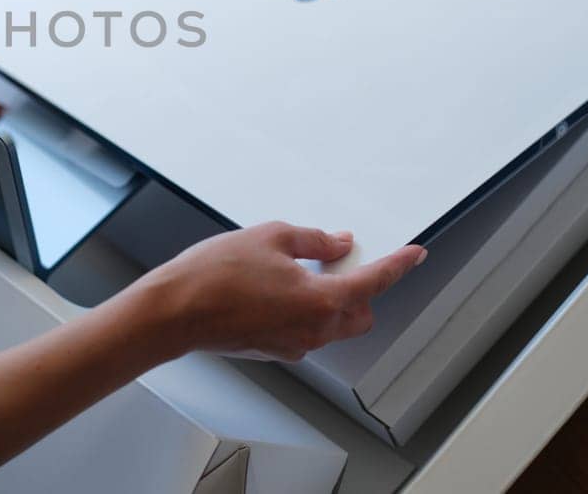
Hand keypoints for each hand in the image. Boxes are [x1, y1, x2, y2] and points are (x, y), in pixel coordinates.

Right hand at [131, 222, 426, 360]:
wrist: (174, 311)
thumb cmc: (214, 276)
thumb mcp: (270, 236)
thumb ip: (313, 241)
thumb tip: (337, 244)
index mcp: (322, 301)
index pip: (375, 282)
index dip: (398, 266)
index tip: (414, 256)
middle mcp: (314, 330)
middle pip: (361, 314)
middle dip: (361, 288)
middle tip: (340, 259)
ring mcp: (294, 344)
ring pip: (333, 325)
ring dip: (330, 300)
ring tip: (300, 270)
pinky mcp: (273, 350)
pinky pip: (305, 330)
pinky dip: (304, 310)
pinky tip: (276, 288)